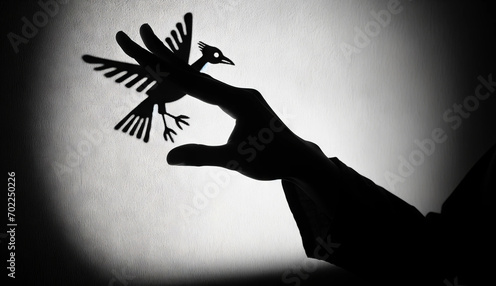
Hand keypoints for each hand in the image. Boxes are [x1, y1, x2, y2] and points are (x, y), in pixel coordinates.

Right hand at [116, 24, 338, 214]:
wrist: (299, 159)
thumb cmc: (270, 161)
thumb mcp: (235, 162)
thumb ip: (202, 156)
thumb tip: (168, 157)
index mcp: (236, 101)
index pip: (191, 82)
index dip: (162, 68)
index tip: (141, 53)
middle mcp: (238, 92)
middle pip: (194, 71)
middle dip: (163, 54)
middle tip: (139, 31)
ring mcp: (241, 95)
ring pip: (202, 77)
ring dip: (177, 65)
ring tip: (152, 50)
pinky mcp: (242, 101)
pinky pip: (212, 88)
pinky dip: (193, 81)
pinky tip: (183, 77)